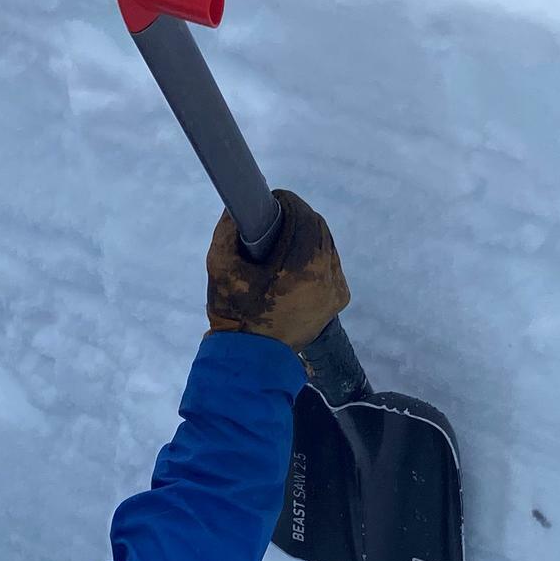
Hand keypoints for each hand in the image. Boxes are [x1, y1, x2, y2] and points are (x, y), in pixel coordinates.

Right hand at [206, 190, 350, 353]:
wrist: (252, 358)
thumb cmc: (234, 313)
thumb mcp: (221, 268)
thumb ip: (228, 232)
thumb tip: (238, 209)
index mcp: (304, 267)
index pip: (304, 216)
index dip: (288, 203)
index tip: (271, 202)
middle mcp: (328, 276)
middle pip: (318, 228)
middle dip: (298, 218)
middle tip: (274, 220)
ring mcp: (336, 289)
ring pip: (326, 246)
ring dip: (308, 237)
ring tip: (283, 242)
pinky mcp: (338, 300)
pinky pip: (331, 266)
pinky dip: (316, 258)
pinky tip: (295, 264)